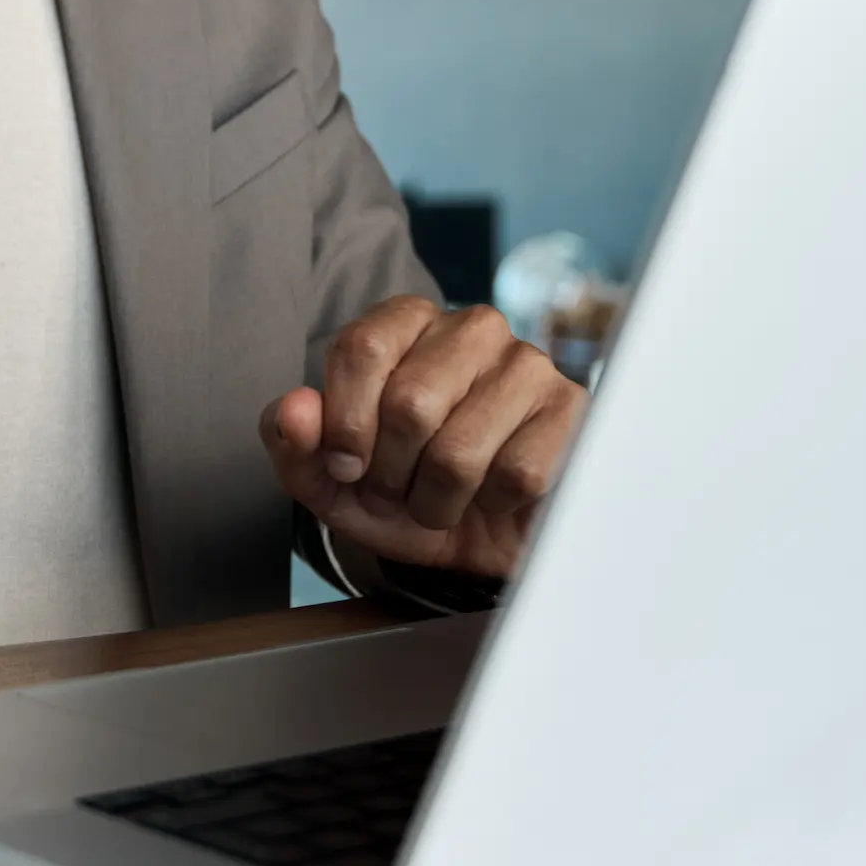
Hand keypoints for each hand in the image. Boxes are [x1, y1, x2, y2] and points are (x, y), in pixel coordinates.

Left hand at [260, 298, 582, 581]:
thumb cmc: (402, 494)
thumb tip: (295, 410)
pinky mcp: (571, 410)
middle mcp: (472, 327)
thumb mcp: (331, 482)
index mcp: (407, 322)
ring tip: (442, 500)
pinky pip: (516, 474)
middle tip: (399, 490)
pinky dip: (492, 506)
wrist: (477, 544)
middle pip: (411, 403)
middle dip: (392, 473)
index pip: (362, 348)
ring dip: (437, 501)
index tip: (346, 468)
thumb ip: (295, 445)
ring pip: (460, 451)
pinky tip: (495, 498)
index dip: (345, 425)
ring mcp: (528, 364)